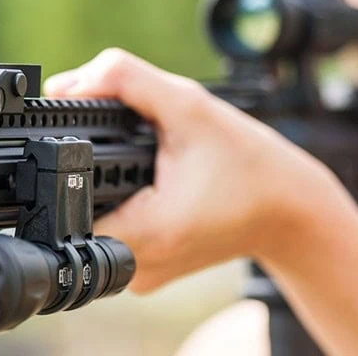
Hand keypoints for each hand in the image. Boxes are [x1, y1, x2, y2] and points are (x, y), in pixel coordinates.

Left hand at [44, 48, 340, 292]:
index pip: (65, 203)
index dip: (66, 165)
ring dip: (110, 188)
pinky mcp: (150, 272)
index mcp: (146, 234)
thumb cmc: (250, 163)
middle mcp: (137, 266)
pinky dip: (127, 204)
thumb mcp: (189, 106)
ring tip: (153, 167)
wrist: (292, 210)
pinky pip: (118, 233)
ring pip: (96, 221)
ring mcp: (143, 275)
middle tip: (139, 149)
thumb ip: (125, 81)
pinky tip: (158, 186)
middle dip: (95, 171)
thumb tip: (65, 85)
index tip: (90, 143)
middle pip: (78, 210)